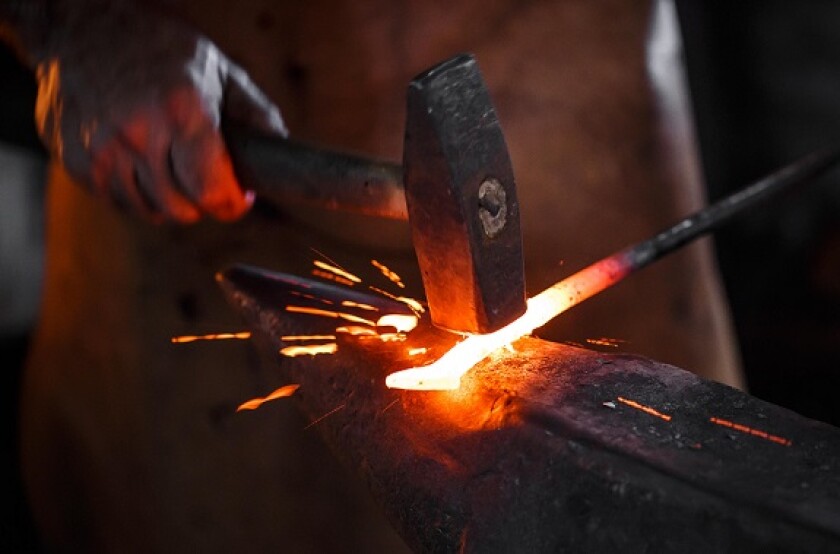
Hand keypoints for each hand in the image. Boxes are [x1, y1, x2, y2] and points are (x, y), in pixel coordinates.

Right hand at [32, 0, 285, 222]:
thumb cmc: (160, 46)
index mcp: (183, 111)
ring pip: (150, 211)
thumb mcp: (219, 69)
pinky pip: (118, 201)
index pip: (213, 191)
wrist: (83, 27)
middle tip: (205, 178)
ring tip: (173, 167)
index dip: (232, 204)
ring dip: (169, 200)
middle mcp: (140, 134)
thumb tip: (282, 154)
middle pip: (183, 209)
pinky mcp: (77, 161)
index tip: (238, 198)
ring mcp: (103, 150)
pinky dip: (135, 193)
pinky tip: (141, 164)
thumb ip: (256, 114)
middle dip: (203, 201)